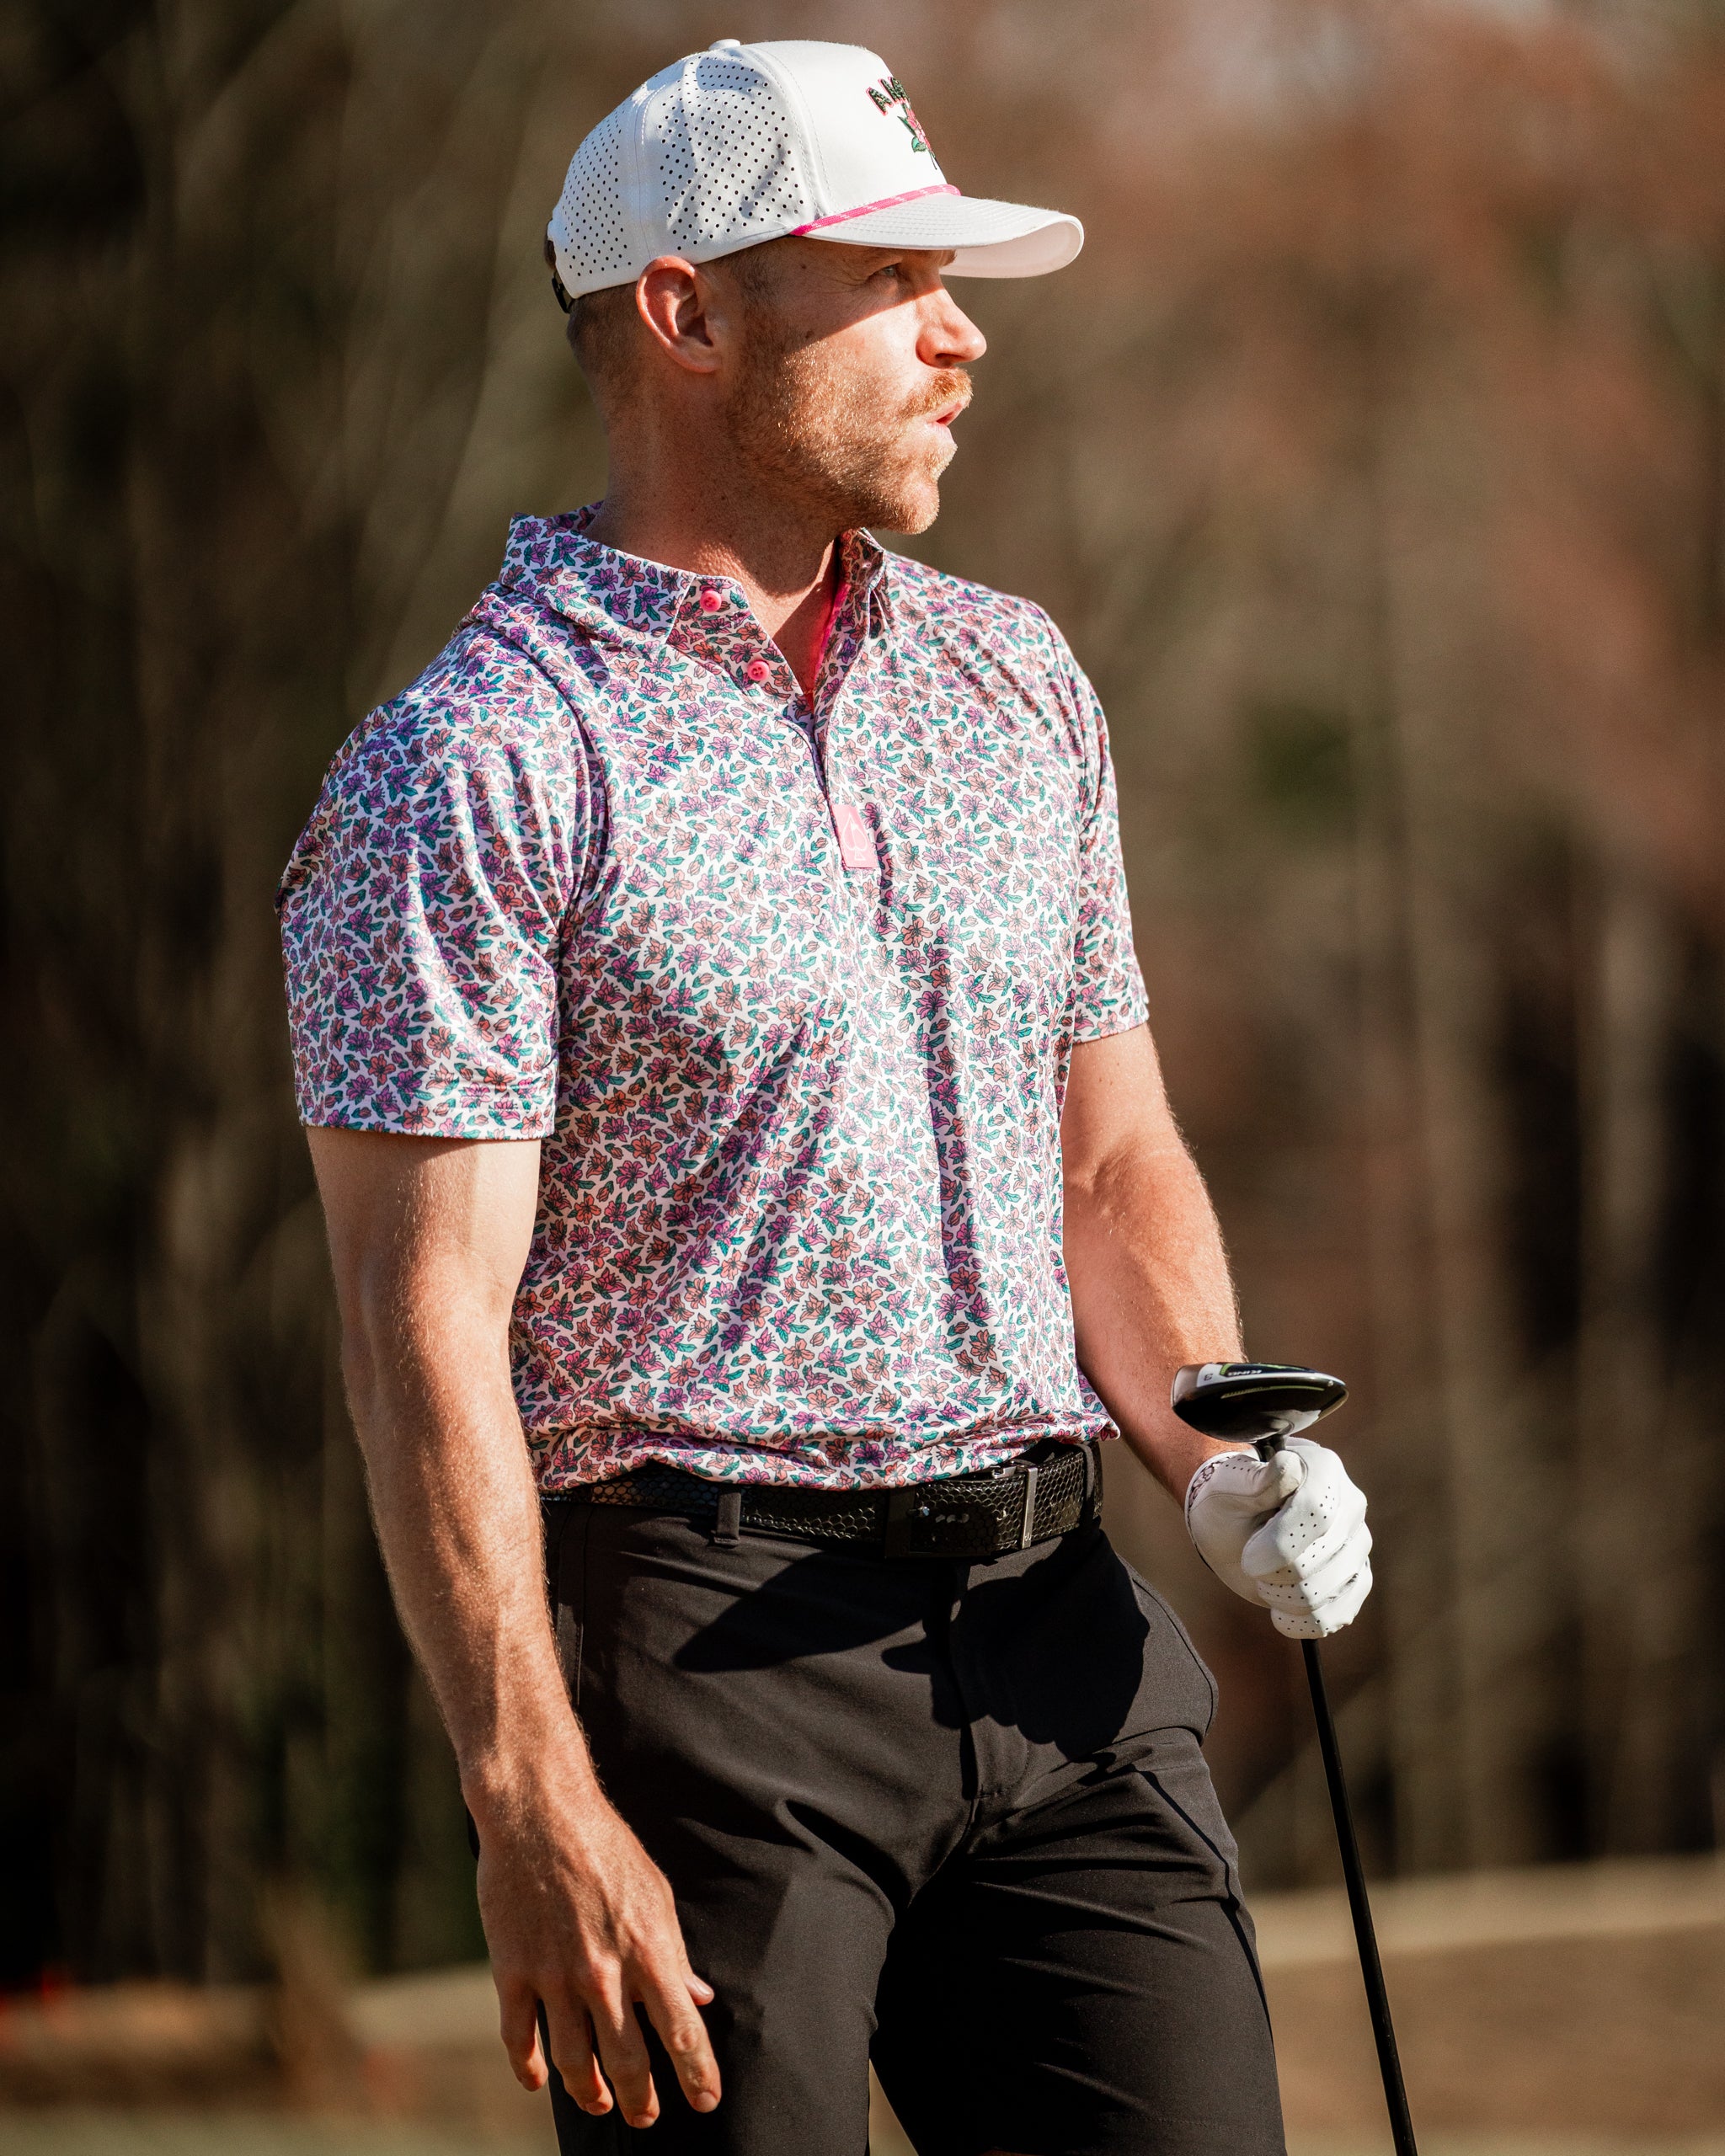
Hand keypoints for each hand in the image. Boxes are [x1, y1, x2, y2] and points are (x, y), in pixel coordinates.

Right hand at [472, 1762, 720, 2127]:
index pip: (682, 2032)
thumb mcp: (656, 1892)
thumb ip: (675, 1951)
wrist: (541, 1810)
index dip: (698, 2075)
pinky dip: (529, 2069)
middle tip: (647, 2117)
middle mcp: (604, 1973)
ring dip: (590, 2093)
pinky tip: (539, 2080)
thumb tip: (698, 1996)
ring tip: (600, 2102)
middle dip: (642, 2100)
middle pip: (628, 2062)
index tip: (707, 2102)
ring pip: (574, 2062)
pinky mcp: (512, 1970)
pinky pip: (520, 2039)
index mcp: (648, 1950)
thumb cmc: (606, 1846)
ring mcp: (555, 1975)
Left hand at [1183, 1437, 1372, 1638]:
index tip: (1248, 1557)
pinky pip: (1335, 1616)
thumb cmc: (1229, 1499)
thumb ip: (1254, 1480)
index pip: (1317, 1513)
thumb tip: (1288, 1467)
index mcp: (1323, 1469)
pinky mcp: (1356, 1579)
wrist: (1237, 1523)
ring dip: (1280, 1596)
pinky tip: (1280, 1605)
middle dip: (1271, 1572)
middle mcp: (1351, 1505)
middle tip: (1251, 1559)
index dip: (1279, 1544)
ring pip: (1323, 1593)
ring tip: (1266, 1577)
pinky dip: (1298, 1620)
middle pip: (1316, 1561)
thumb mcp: (1227, 1486)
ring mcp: (1358, 1544)